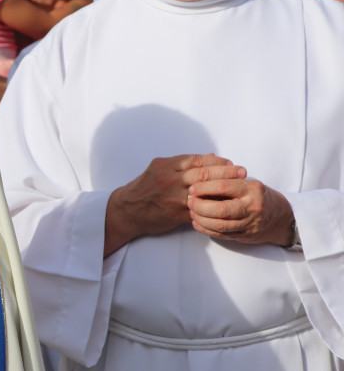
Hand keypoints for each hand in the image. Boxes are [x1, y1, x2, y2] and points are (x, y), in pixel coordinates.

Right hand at [105, 154, 244, 254]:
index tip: (230, 162)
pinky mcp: (176, 214)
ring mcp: (173, 198)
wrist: (127, 210)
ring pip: (204, 191)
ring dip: (224, 189)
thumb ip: (182, 163)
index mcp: (165, 166)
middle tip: (242, 172)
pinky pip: (200, 208)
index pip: (196, 160)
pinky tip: (225, 203)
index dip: (216, 161)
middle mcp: (169, 180)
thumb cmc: (144, 188)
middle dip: (226, 172)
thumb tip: (209, 156)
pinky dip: (214, 205)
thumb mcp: (158, 169)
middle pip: (204, 174)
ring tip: (238, 187)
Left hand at [188, 174, 293, 245]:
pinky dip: (206, 229)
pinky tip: (197, 223)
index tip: (192, 188)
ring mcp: (249, 223)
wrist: (280, 217)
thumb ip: (226, 176)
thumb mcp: (247, 182)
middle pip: (221, 209)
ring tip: (192, 212)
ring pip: (220, 225)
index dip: (204, 188)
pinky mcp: (245, 235)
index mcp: (252, 189)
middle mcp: (252, 206)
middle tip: (189, 202)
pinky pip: (222, 235)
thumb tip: (203, 163)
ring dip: (201, 219)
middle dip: (200, 206)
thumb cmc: (257, 195)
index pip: (224, 186)